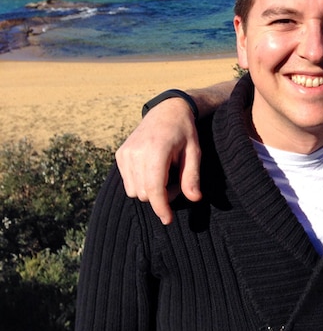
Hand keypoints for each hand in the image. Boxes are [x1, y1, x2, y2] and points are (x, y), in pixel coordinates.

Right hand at [115, 97, 201, 223]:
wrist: (167, 110)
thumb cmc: (185, 132)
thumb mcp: (194, 152)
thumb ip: (192, 176)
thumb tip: (194, 198)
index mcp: (156, 149)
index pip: (154, 188)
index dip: (161, 207)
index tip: (168, 220)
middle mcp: (136, 152)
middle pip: (144, 193)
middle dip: (162, 196)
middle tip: (177, 181)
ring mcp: (125, 153)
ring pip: (134, 191)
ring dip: (150, 191)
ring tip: (166, 174)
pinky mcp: (120, 155)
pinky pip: (128, 183)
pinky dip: (141, 183)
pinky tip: (154, 170)